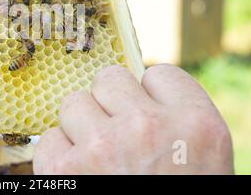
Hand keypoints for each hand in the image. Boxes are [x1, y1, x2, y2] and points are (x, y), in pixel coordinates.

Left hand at [33, 65, 233, 173]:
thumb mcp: (199, 163)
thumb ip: (175, 122)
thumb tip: (139, 90)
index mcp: (195, 126)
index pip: (159, 73)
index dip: (150, 94)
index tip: (147, 113)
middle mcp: (147, 128)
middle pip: (110, 78)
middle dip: (111, 104)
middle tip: (119, 136)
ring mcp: (102, 146)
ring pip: (74, 101)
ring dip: (82, 127)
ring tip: (99, 161)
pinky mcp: (62, 170)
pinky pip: (50, 137)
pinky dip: (60, 155)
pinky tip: (79, 178)